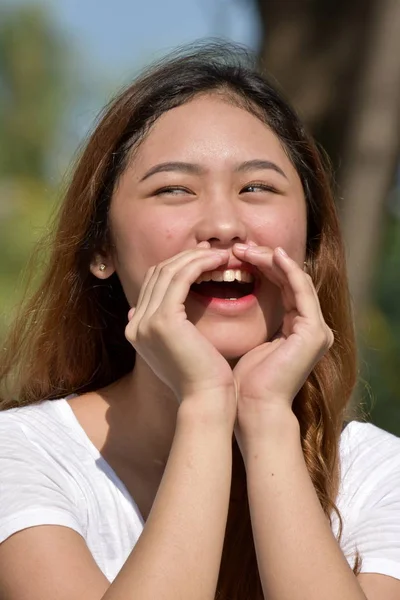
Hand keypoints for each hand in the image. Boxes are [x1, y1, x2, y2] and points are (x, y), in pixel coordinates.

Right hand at [125, 244, 235, 401]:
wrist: (206, 400)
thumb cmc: (202, 377)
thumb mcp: (180, 347)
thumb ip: (168, 327)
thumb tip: (162, 309)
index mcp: (137, 329)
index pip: (153, 284)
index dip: (177, 267)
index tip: (202, 259)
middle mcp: (136, 323)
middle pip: (158, 274)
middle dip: (186, 258)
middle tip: (212, 251)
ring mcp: (146, 321)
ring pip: (169, 272)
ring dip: (196, 258)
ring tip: (220, 254)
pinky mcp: (163, 320)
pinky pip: (181, 278)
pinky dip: (199, 265)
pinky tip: (218, 262)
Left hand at [232, 245, 333, 443]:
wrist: (251, 410)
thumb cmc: (240, 382)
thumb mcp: (241, 341)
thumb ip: (242, 320)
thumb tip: (209, 298)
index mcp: (296, 329)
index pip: (280, 286)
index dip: (258, 267)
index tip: (230, 257)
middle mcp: (311, 327)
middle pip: (289, 279)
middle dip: (262, 260)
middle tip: (236, 248)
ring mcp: (316, 329)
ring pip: (296, 279)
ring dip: (270, 260)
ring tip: (244, 249)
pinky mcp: (314, 331)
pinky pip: (301, 290)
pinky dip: (286, 270)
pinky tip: (269, 255)